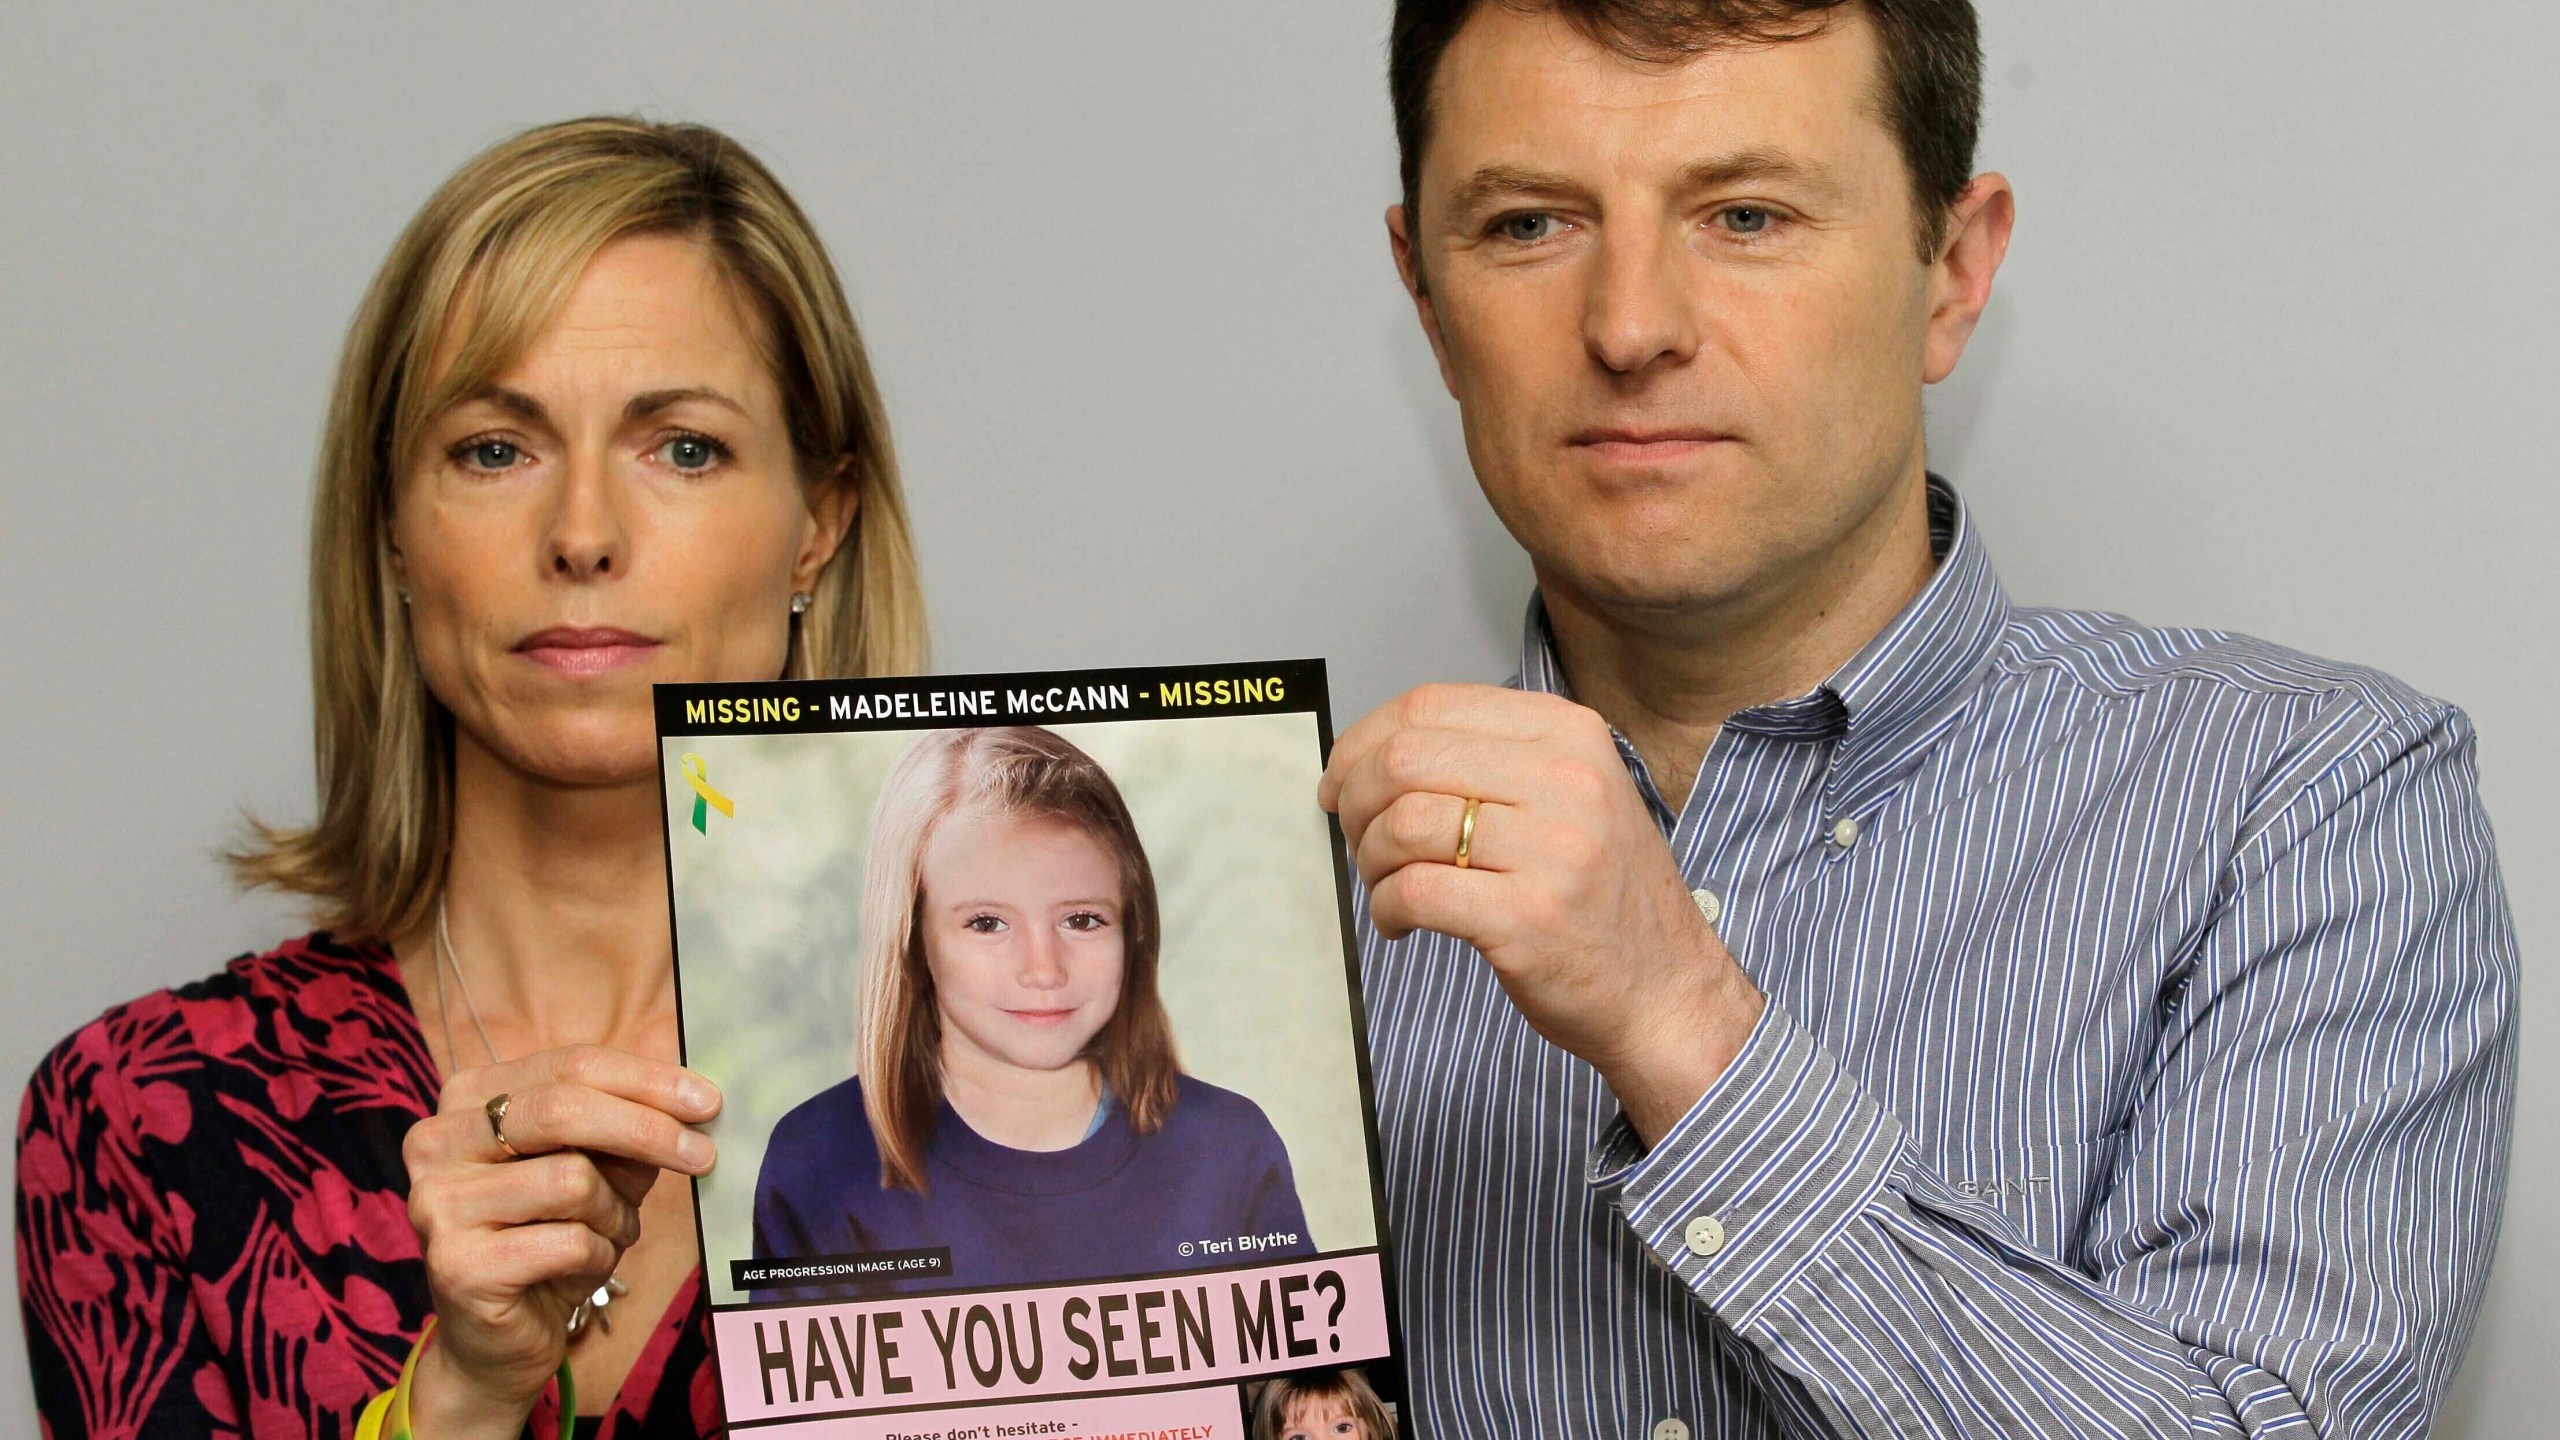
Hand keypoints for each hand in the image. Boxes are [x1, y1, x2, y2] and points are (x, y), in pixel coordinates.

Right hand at [399, 1045, 719, 1437]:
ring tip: (611, 1233)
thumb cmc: (549, 1238)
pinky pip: (567, 1241)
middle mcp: (437, 1139)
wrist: (497, 1339)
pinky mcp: (455, 1263)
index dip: (646, 1080)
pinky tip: (585, 1267)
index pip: (570, 1064)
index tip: (707, 1100)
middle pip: (564, 1109)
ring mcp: (438, 1201)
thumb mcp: (595, 1170)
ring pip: (571, 1179)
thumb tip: (692, 1102)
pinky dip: (599, 1255)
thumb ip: (628, 1132)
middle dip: (647, 1130)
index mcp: (469, 1097)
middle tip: (703, 1155)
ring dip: (616, 1212)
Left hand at [1320, 684, 1762, 1140]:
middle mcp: (1566, 781)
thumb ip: (1491, 762)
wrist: (1667, 990)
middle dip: (1356, 797)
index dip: (1364, 740)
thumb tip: (1375, 754)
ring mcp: (1552, 851)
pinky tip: (1399, 921)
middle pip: (1406, 757)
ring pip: (1403, 824)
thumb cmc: (1604, 896)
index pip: (1432, 705)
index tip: (1343, 777)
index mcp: (1569, 735)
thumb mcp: (1573, 795)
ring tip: (1384, 883)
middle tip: (1353, 833)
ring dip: (1369, 857)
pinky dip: (1386, 907)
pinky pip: (1415, 891)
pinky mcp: (1527, 919)